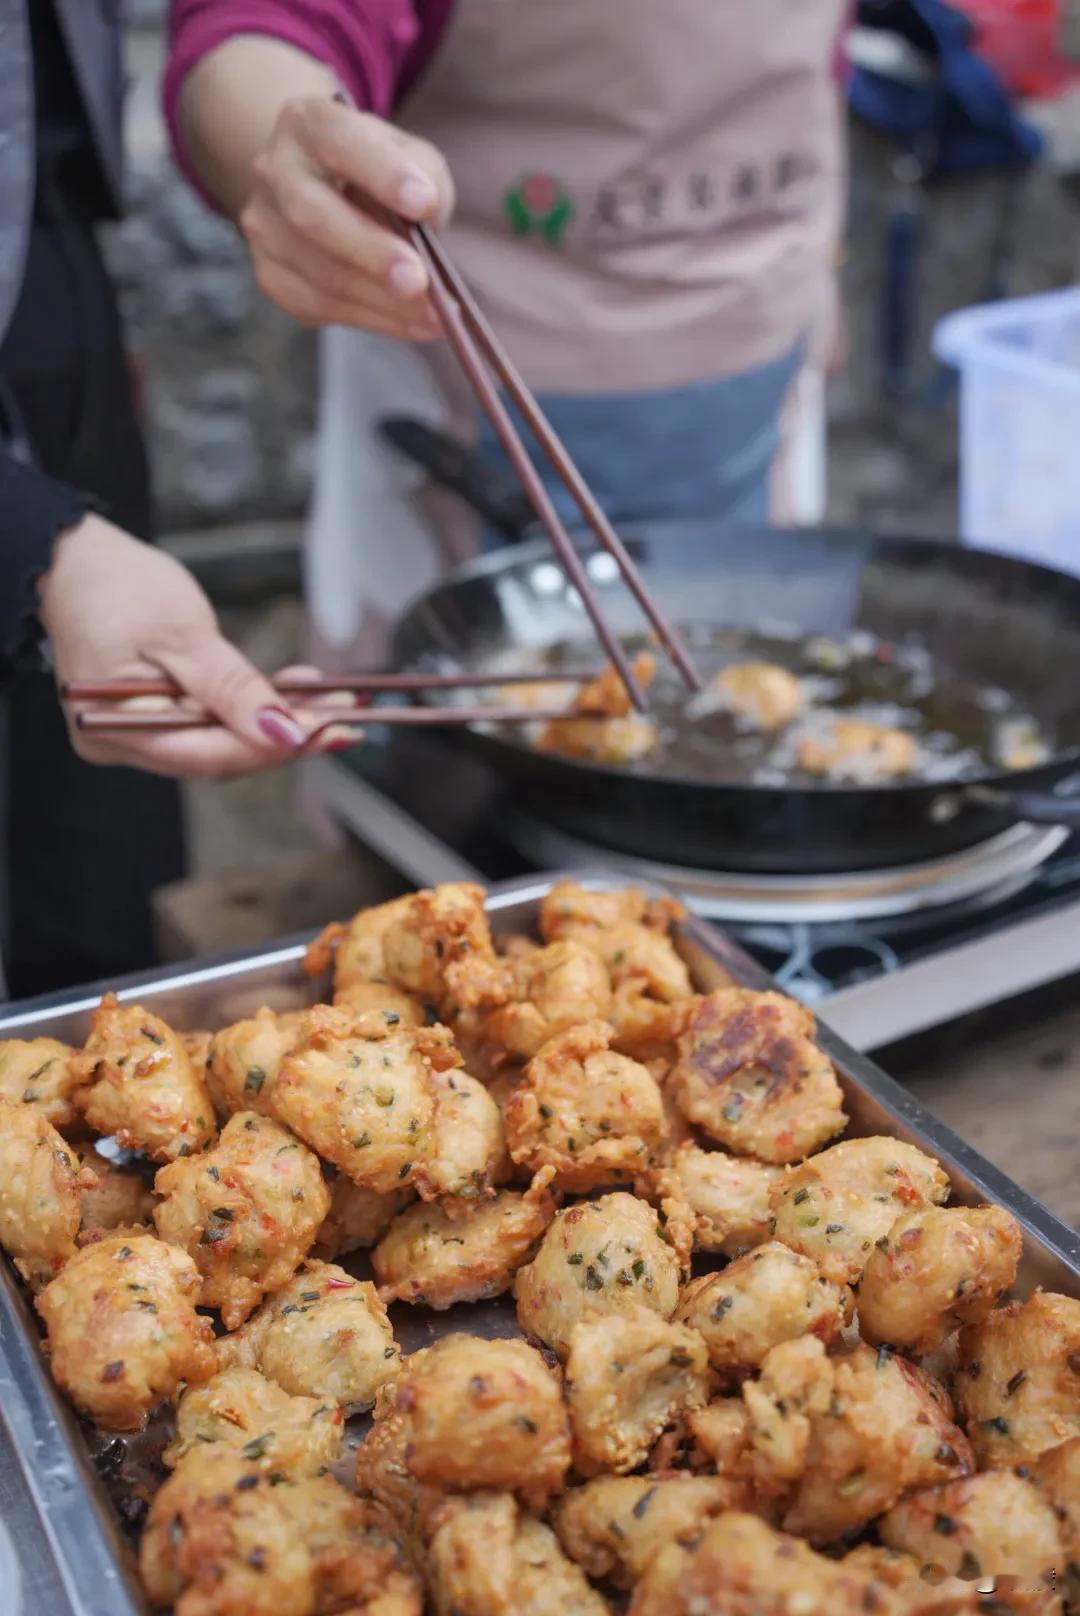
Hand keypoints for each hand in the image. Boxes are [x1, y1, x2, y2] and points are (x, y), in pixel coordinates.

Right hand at [39, 515, 356, 778]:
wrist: (75, 561)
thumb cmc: (117, 586)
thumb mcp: (183, 634)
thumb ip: (232, 689)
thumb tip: (285, 733)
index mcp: (117, 729)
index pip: (212, 756)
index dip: (276, 747)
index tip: (329, 729)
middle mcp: (123, 744)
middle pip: (220, 755)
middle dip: (286, 735)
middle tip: (345, 717)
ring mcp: (136, 735)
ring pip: (221, 740)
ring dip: (276, 722)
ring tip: (330, 700)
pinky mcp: (153, 717)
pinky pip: (211, 724)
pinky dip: (251, 709)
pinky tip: (292, 693)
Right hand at [240, 97, 453, 337]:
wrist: (324, 187)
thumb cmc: (376, 170)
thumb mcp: (408, 153)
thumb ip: (424, 176)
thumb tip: (427, 224)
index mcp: (309, 123)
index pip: (340, 142)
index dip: (382, 174)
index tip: (424, 203)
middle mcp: (274, 170)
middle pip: (312, 215)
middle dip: (371, 253)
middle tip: (418, 282)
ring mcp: (264, 226)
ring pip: (318, 273)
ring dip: (382, 302)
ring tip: (434, 317)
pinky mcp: (270, 274)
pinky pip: (318, 306)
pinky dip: (372, 319)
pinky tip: (411, 325)